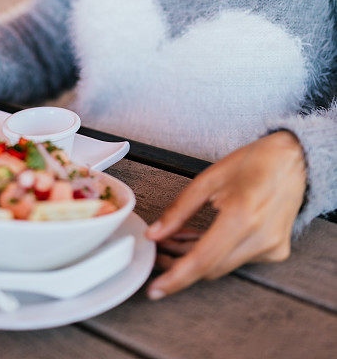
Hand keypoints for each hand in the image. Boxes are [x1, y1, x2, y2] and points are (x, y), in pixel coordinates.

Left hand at [146, 130, 306, 299]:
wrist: (294, 160)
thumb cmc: (253, 162)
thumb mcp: (209, 179)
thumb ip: (179, 209)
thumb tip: (155, 233)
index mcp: (243, 216)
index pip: (203, 260)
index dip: (176, 277)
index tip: (155, 288)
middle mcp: (260, 238)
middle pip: (211, 267)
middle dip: (180, 264)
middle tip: (157, 251)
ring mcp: (271, 248)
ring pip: (222, 265)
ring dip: (195, 257)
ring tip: (172, 241)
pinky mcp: (275, 251)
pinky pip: (236, 259)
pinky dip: (214, 252)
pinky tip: (196, 239)